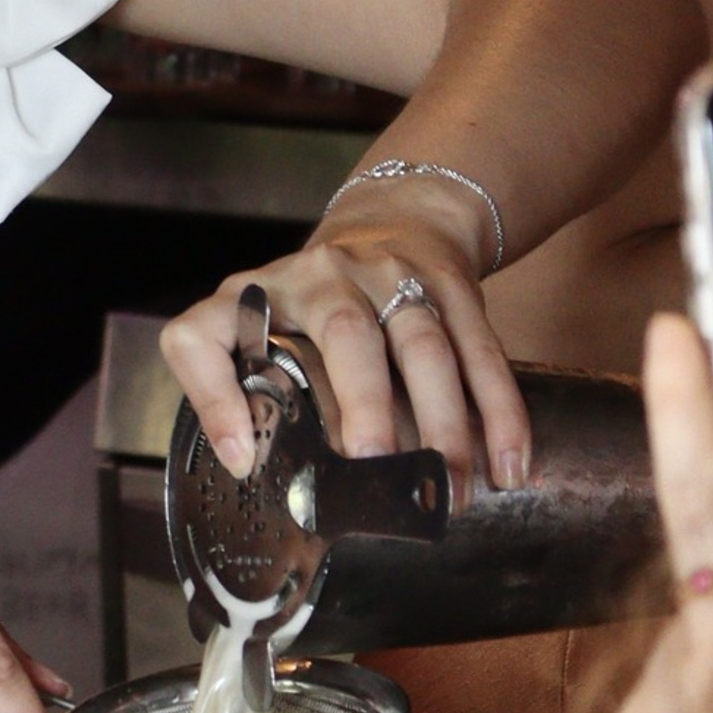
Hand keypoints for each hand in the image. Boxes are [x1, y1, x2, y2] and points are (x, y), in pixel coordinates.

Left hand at [161, 193, 530, 487]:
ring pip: (425, 346)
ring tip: (448, 491)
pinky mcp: (452, 285)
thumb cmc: (312, 306)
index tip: (241, 458)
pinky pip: (482, 352)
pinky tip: (507, 467)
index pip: (205, 335)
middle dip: (363, 403)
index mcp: (253, 297)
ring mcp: (393, 274)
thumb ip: (236, 386)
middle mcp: (321, 277)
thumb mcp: (257, 329)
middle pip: (345, 332)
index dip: (211, 395)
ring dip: (444, 425)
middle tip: (376, 466)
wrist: (396, 221)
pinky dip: (500, 413)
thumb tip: (244, 461)